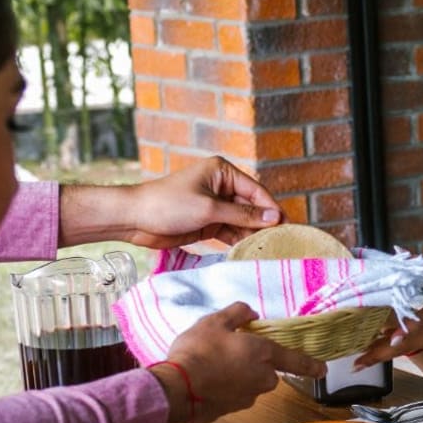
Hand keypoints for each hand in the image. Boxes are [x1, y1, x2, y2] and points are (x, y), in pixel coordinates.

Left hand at [111, 157, 282, 250]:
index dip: (271, 209)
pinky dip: (239, 239)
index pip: (256, 190)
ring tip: (268, 249)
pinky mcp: (207, 222)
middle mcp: (221, 185)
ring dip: (252, 233)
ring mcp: (214, 205)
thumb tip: (274, 217)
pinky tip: (249, 250)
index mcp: (222, 171)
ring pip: (242, 220)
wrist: (135, 219)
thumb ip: (243, 215)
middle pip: (251, 206)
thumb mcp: (209, 210)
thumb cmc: (169, 205)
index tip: (287, 226)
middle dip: (263, 223)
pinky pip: (230, 230)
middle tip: (280, 242)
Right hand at [158, 303, 324, 422]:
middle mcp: (262, 379)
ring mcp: (247, 398)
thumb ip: (237, 313)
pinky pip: (233, 395)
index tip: (322, 370)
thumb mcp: (215, 321)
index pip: (295, 360)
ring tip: (210, 365)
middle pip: (267, 371)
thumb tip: (251, 313)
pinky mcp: (231, 411)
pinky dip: (224, 389)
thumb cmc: (198, 352)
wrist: (177, 389)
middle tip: (228, 351)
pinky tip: (204, 381)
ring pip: (249, 383)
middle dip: (253, 363)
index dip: (310, 364)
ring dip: (237, 376)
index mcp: (264, 354)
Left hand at [354, 259, 422, 367]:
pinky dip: (401, 344)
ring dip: (386, 351)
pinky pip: (419, 344)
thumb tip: (401, 256)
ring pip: (409, 348)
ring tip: (362, 355)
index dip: (393, 339)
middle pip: (404, 347)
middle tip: (355, 364)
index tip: (372, 348)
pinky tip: (386, 341)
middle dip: (379, 356)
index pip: (412, 330)